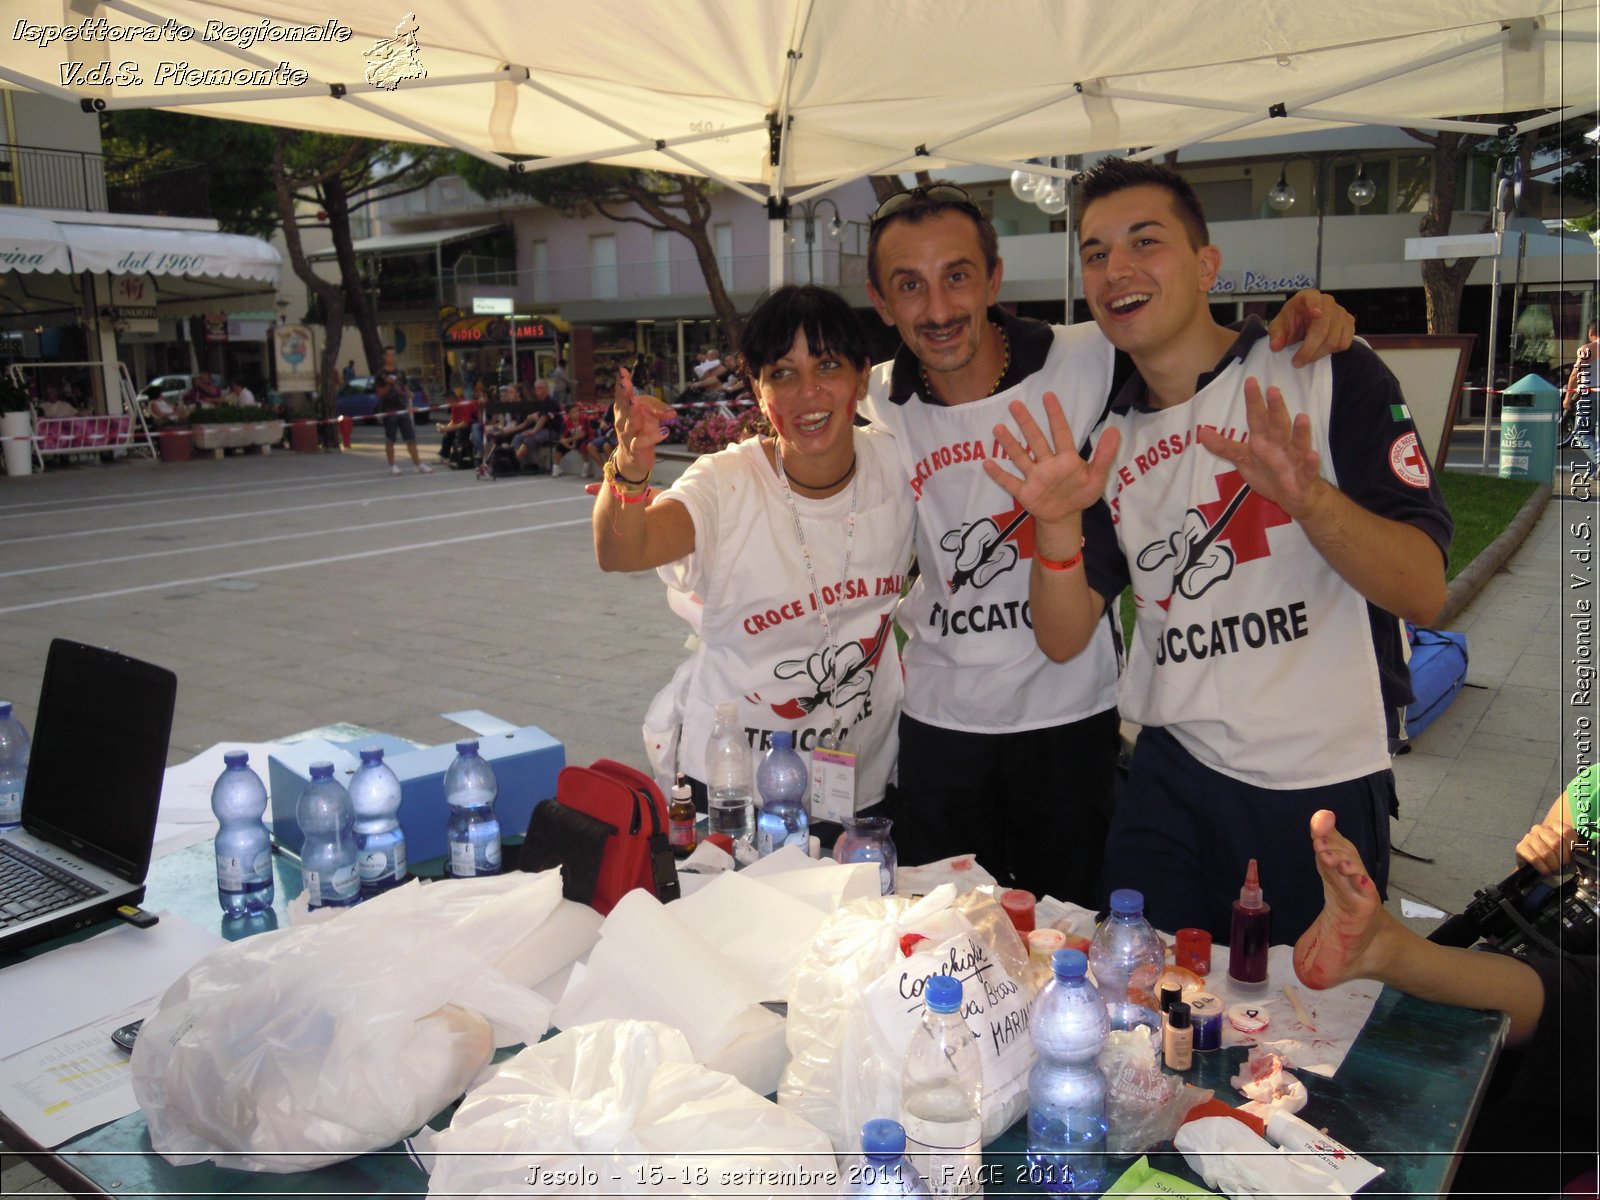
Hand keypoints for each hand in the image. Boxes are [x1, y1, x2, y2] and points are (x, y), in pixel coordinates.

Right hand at [612, 367, 674, 476]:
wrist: (634, 459)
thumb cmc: (641, 432)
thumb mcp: (651, 416)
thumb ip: (659, 409)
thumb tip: (672, 413)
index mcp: (624, 409)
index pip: (622, 394)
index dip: (621, 383)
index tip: (622, 371)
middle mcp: (622, 421)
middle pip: (623, 406)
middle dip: (624, 394)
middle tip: (625, 383)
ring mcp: (627, 435)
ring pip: (629, 423)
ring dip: (633, 412)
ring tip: (636, 401)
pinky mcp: (635, 449)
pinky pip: (641, 442)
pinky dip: (653, 437)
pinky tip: (665, 431)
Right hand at [981, 392, 1120, 527]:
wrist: (1065, 516)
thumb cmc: (1081, 493)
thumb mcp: (1097, 477)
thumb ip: (1105, 455)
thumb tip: (1115, 430)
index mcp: (1066, 458)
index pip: (1061, 433)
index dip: (1055, 415)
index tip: (1048, 395)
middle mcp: (1047, 463)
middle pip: (1036, 440)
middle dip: (1026, 423)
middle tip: (1015, 404)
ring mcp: (1035, 477)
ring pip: (1021, 457)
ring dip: (1010, 444)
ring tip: (998, 428)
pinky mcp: (1025, 493)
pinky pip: (1010, 482)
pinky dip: (999, 474)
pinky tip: (987, 463)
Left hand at [1197, 377, 1323, 519]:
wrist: (1293, 496)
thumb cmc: (1268, 472)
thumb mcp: (1243, 459)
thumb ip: (1224, 446)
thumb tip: (1202, 432)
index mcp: (1264, 440)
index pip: (1257, 418)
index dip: (1253, 401)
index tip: (1250, 380)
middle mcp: (1280, 446)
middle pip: (1278, 425)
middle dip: (1276, 409)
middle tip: (1273, 389)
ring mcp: (1294, 461)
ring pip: (1298, 444)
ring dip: (1300, 432)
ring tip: (1302, 416)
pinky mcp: (1303, 479)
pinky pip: (1308, 471)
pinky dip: (1311, 464)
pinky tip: (1313, 455)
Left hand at [1269, 289, 1355, 366]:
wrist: (1305, 323)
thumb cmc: (1292, 321)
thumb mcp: (1279, 326)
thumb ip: (1276, 335)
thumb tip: (1275, 346)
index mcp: (1308, 296)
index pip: (1312, 298)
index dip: (1314, 305)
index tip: (1315, 313)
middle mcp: (1327, 301)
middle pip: (1322, 328)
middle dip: (1309, 349)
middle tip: (1297, 362)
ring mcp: (1341, 312)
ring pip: (1333, 339)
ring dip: (1318, 354)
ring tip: (1306, 359)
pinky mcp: (1349, 324)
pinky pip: (1344, 343)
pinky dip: (1332, 351)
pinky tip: (1321, 350)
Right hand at [1515, 820, 1575, 876]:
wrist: (1536, 862)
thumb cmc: (1554, 855)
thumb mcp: (1567, 849)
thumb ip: (1575, 849)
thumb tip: (1582, 854)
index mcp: (1553, 825)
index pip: (1567, 832)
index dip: (1572, 847)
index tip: (1572, 857)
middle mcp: (1539, 828)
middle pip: (1556, 842)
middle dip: (1563, 859)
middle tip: (1564, 866)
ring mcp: (1529, 837)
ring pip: (1545, 852)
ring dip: (1553, 865)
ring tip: (1555, 870)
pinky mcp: (1520, 847)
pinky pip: (1534, 859)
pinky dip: (1543, 868)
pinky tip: (1546, 871)